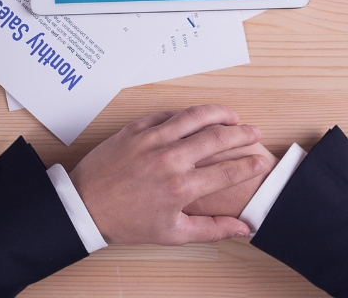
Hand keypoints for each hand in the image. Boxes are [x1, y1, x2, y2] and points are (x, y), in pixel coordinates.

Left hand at [69, 105, 269, 244]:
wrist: (85, 206)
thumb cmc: (127, 222)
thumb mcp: (172, 234)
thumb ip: (211, 229)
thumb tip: (243, 228)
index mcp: (180, 188)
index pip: (228, 171)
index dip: (251, 164)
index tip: (262, 161)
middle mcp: (169, 160)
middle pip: (217, 137)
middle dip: (242, 133)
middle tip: (254, 132)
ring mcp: (152, 140)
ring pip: (194, 116)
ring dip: (219, 113)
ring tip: (232, 116)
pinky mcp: (136, 129)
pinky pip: (168, 113)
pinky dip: (187, 113)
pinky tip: (197, 116)